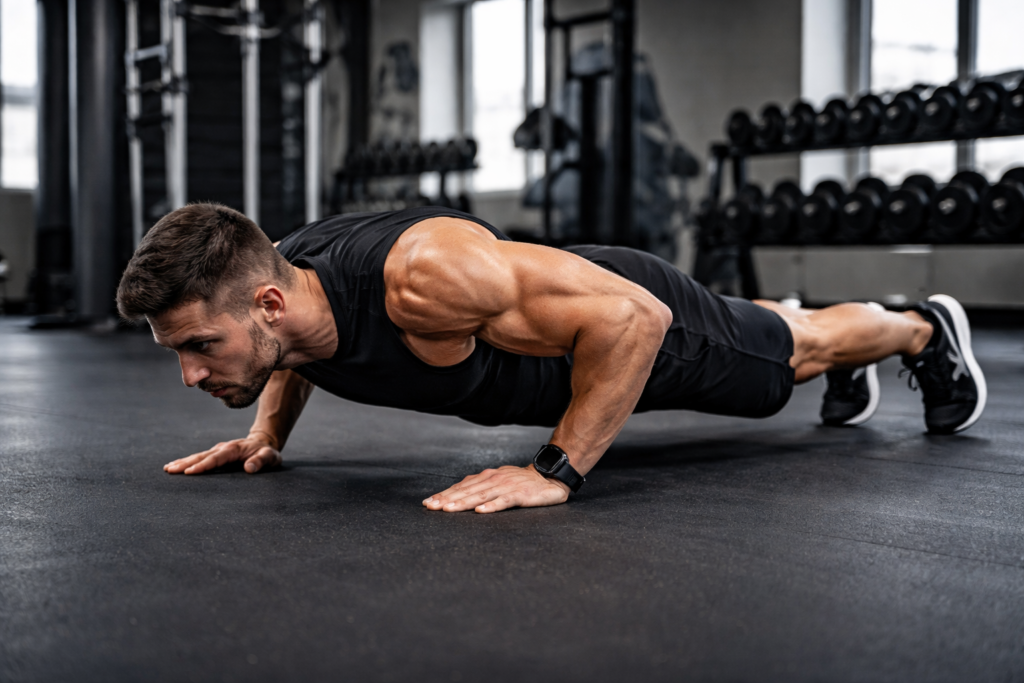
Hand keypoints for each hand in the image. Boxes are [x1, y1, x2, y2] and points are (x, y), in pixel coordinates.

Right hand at [163, 433, 281, 474]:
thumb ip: (261, 461)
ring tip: (168, 468)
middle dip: (186, 463)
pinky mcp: (215, 454)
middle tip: (170, 470)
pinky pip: (200, 458)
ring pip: (198, 456)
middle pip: (202, 456)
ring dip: (183, 462)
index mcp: (234, 449)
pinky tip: (176, 466)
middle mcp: (223, 448)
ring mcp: (218, 450)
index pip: (216, 458)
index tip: (189, 472)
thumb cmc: (267, 452)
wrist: (264, 442)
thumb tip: (249, 468)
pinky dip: (187, 461)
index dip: (203, 465)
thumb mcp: (270, 456)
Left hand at [423, 465, 569, 513]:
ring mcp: (507, 486)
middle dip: (447, 499)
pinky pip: (503, 501)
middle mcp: (494, 479)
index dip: (444, 494)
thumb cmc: (522, 482)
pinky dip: (491, 506)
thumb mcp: (498, 481)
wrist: (549, 478)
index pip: (462, 486)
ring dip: (463, 503)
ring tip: (448, 509)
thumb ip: (481, 487)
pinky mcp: (520, 495)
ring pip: (481, 496)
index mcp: (487, 477)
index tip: (428, 502)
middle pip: (467, 491)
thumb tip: (459, 495)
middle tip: (431, 507)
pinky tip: (480, 512)